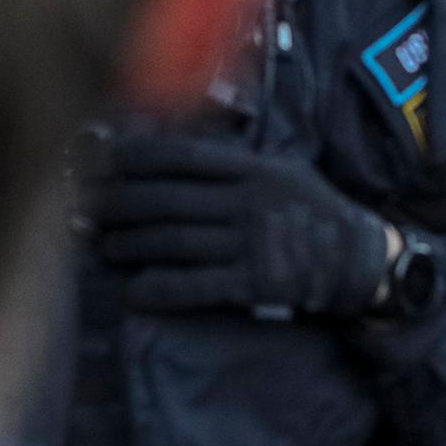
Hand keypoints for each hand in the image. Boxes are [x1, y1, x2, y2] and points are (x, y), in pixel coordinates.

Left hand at [96, 138, 392, 317]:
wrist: (359, 259)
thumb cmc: (313, 210)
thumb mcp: (282, 169)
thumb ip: (234, 162)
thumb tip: (172, 155)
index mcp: (253, 168)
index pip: (182, 158)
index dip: (136, 160)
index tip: (102, 162)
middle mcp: (249, 201)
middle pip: (168, 200)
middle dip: (119, 204)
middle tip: (87, 209)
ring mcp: (252, 243)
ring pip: (175, 241)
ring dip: (131, 244)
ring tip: (103, 247)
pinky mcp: (255, 284)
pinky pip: (197, 286)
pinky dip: (161, 288)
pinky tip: (134, 290)